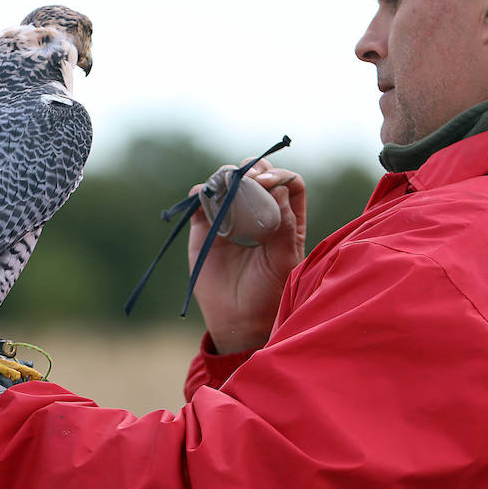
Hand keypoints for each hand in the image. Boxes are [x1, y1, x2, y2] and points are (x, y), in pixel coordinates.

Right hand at [187, 161, 305, 353]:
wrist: (239, 319)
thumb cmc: (269, 293)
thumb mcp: (284, 260)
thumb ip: (286, 226)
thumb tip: (279, 188)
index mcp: (286, 218)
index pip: (287, 183)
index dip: (279, 176)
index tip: (267, 185)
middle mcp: (259, 211)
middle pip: (258, 174)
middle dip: (253, 168)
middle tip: (247, 177)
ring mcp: (231, 216)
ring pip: (229, 181)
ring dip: (226, 175)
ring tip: (225, 185)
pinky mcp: (205, 226)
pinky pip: (201, 200)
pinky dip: (200, 192)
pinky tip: (203, 196)